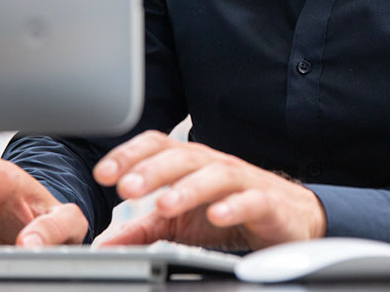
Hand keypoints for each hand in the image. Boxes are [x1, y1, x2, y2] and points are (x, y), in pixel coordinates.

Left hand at [91, 130, 324, 250]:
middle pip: (182, 157)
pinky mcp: (267, 202)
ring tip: (164, 204)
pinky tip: (216, 215)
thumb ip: (143, 230)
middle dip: (152, 170)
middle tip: (126, 187)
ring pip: (215, 175)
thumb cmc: (230, 213)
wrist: (287, 219)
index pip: (158, 147)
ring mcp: (243, 181)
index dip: (130, 155)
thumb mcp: (180, 224)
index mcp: (190, 165)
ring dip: (187, 188)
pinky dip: (233, 206)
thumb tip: (106, 243)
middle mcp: (214, 165)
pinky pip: (251, 200)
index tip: (102, 174)